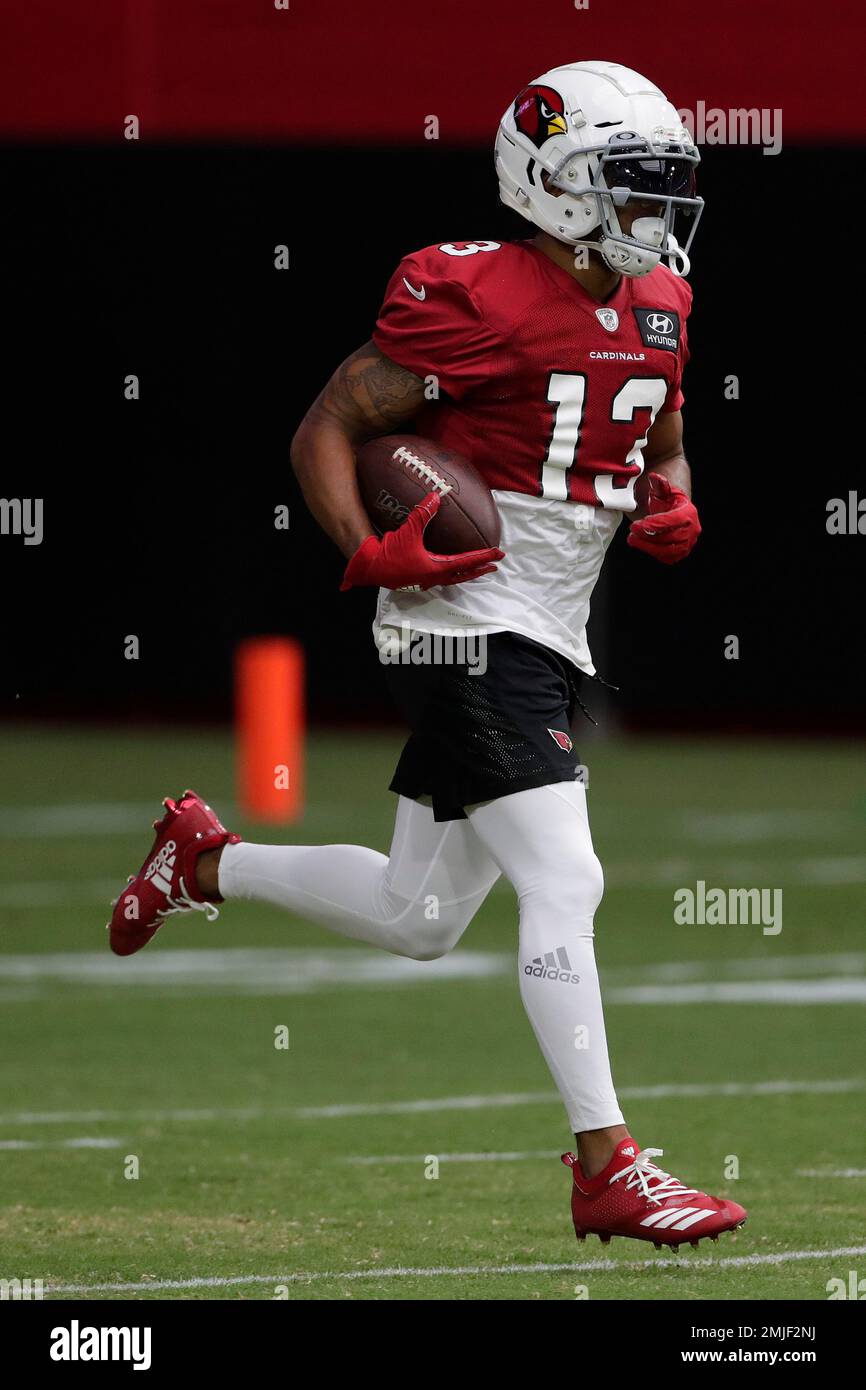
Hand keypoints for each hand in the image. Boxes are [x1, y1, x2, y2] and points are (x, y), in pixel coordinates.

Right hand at [340, 491, 504, 590]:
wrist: (368, 568)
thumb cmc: (389, 553)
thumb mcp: (407, 531)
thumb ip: (423, 514)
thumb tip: (435, 496)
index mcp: (436, 568)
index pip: (466, 562)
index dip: (483, 556)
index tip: (498, 553)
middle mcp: (433, 578)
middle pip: (463, 575)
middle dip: (480, 569)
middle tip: (495, 564)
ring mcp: (424, 580)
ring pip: (452, 578)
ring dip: (465, 572)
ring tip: (475, 566)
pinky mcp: (416, 579)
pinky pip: (440, 576)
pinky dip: (450, 571)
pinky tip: (447, 564)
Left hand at [627, 473, 700, 564]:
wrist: (672, 512)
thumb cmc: (666, 501)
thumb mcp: (663, 490)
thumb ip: (659, 484)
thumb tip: (655, 477)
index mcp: (689, 512)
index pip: (674, 520)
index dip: (655, 524)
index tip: (638, 524)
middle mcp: (692, 529)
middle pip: (671, 538)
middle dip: (649, 536)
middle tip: (632, 531)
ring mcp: (688, 543)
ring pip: (669, 551)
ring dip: (648, 547)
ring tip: (632, 540)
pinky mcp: (680, 553)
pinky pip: (668, 558)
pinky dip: (653, 553)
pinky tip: (641, 544)